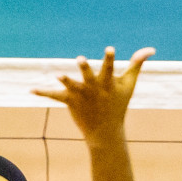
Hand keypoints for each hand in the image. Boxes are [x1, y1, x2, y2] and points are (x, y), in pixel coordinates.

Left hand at [33, 46, 154, 140]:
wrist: (106, 132)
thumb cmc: (118, 105)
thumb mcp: (129, 84)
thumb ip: (137, 64)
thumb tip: (151, 49)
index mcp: (108, 83)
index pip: (109, 68)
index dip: (109, 58)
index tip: (109, 48)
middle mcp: (94, 88)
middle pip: (89, 76)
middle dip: (85, 68)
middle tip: (80, 59)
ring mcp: (81, 95)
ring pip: (71, 86)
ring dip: (65, 80)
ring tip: (58, 74)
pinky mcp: (70, 101)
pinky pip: (54, 96)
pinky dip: (42, 92)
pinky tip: (30, 89)